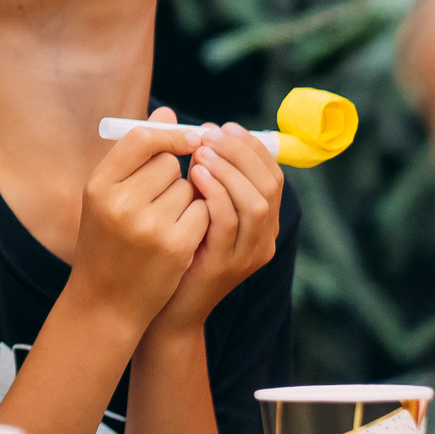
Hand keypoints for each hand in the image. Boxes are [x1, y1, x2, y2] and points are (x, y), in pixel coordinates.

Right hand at [70, 110, 209, 326]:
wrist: (106, 301)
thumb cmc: (107, 241)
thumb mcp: (106, 197)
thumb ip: (135, 156)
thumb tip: (168, 113)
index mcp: (98, 185)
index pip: (141, 139)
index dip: (168, 134)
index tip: (187, 138)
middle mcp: (121, 202)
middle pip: (169, 164)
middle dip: (173, 175)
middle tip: (159, 198)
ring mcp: (149, 225)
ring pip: (189, 188)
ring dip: (187, 199)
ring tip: (165, 222)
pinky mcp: (176, 245)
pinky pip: (202, 211)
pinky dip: (198, 219)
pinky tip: (180, 236)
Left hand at [151, 123, 282, 334]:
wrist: (162, 307)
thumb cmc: (174, 249)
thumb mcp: (194, 209)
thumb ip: (203, 175)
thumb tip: (199, 131)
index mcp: (262, 223)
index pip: (272, 175)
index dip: (251, 147)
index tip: (223, 126)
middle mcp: (263, 239)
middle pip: (270, 185)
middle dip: (242, 153)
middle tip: (211, 134)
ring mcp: (246, 255)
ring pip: (256, 203)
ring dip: (229, 170)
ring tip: (201, 151)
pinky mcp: (224, 266)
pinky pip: (228, 223)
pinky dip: (215, 193)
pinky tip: (195, 176)